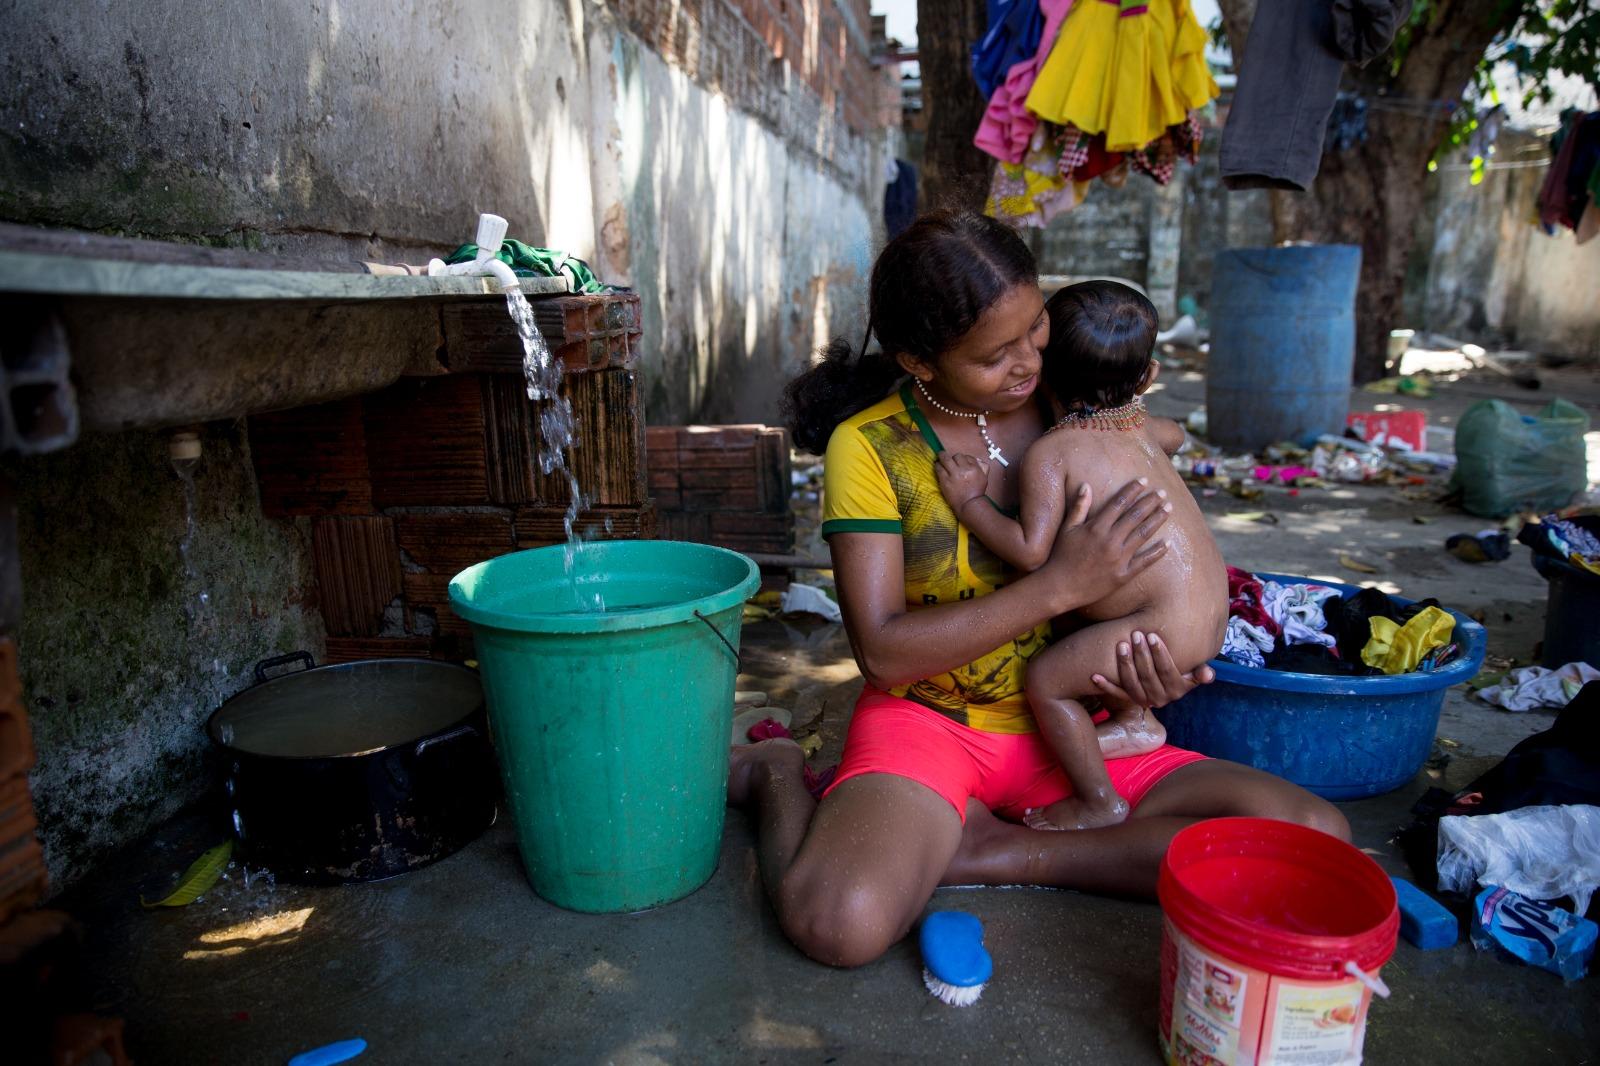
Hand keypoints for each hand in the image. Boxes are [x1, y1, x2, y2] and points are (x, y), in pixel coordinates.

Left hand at [935, 452, 990, 511]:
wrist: (968, 504)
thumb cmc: (976, 491)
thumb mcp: (984, 477)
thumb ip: (982, 466)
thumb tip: (976, 460)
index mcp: (974, 468)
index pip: (967, 457)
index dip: (962, 458)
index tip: (958, 460)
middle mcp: (963, 470)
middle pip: (956, 456)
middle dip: (952, 456)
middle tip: (946, 455)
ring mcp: (953, 475)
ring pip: (945, 459)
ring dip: (942, 456)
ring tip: (940, 456)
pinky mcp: (945, 480)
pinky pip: (939, 468)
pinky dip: (938, 465)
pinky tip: (937, 465)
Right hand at [1041, 478, 1171, 612]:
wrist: (1060, 588)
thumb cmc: (1060, 556)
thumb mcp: (1067, 529)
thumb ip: (1079, 507)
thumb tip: (1086, 485)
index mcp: (1096, 528)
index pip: (1119, 503)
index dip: (1133, 490)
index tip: (1144, 481)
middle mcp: (1109, 541)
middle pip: (1135, 516)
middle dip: (1150, 502)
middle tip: (1162, 492)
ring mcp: (1118, 559)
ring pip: (1143, 534)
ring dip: (1157, 520)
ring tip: (1168, 509)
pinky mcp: (1123, 575)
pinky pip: (1144, 562)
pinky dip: (1157, 552)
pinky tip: (1168, 543)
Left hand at [1091, 630, 1214, 710]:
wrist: (1164, 683)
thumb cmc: (1181, 667)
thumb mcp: (1193, 670)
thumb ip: (1200, 671)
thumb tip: (1210, 675)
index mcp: (1177, 690)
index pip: (1168, 671)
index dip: (1160, 654)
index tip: (1153, 635)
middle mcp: (1160, 699)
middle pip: (1149, 676)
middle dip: (1142, 654)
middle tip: (1136, 634)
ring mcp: (1143, 700)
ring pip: (1132, 685)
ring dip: (1125, 665)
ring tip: (1121, 645)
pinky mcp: (1127, 701)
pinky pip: (1116, 694)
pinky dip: (1105, 686)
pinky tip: (1095, 675)